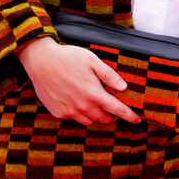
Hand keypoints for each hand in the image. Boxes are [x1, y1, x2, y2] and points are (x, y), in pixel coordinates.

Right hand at [17, 37, 141, 125]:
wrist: (40, 61)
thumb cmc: (68, 57)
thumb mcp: (92, 61)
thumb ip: (109, 75)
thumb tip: (124, 87)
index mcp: (94, 93)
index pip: (117, 110)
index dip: (129, 115)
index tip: (138, 119)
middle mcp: (82, 106)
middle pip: (104, 119)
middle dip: (112, 116)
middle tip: (113, 108)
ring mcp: (69, 111)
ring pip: (89, 121)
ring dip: (96, 116)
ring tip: (96, 105)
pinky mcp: (58, 112)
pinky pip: (74, 118)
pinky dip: (80, 114)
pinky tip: (78, 102)